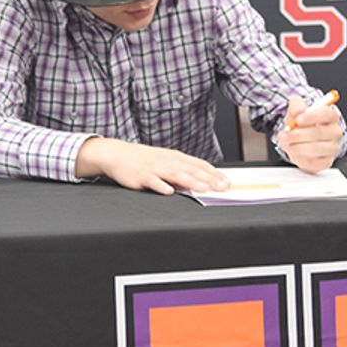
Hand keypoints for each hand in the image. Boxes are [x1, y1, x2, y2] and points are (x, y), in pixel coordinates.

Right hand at [75, 137, 229, 195]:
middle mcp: (168, 161)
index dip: (214, 174)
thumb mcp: (166, 161)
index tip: (228, 182)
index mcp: (176, 158)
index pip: (199, 165)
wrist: (118, 154)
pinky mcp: (141, 175)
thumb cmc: (144, 160)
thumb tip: (203, 180)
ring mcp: (155, 168)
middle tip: (223, 188)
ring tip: (203, 189)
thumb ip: (183, 170)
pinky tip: (169, 192)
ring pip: (175, 175)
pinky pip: (152, 181)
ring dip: (190, 181)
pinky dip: (161, 186)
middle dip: (209, 179)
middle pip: (191, 170)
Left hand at [277, 95, 342, 173]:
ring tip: (287, 143)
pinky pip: (314, 161)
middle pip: (321, 133)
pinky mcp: (326, 161)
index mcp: (330, 116)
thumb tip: (298, 110)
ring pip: (317, 148)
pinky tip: (293, 151)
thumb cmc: (301, 124)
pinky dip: (300, 157)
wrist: (299, 140)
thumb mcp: (296, 111)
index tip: (298, 120)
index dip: (312, 117)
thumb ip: (296, 107)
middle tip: (287, 134)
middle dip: (300, 134)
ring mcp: (332, 148)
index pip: (326, 114)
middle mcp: (334, 132)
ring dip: (298, 146)